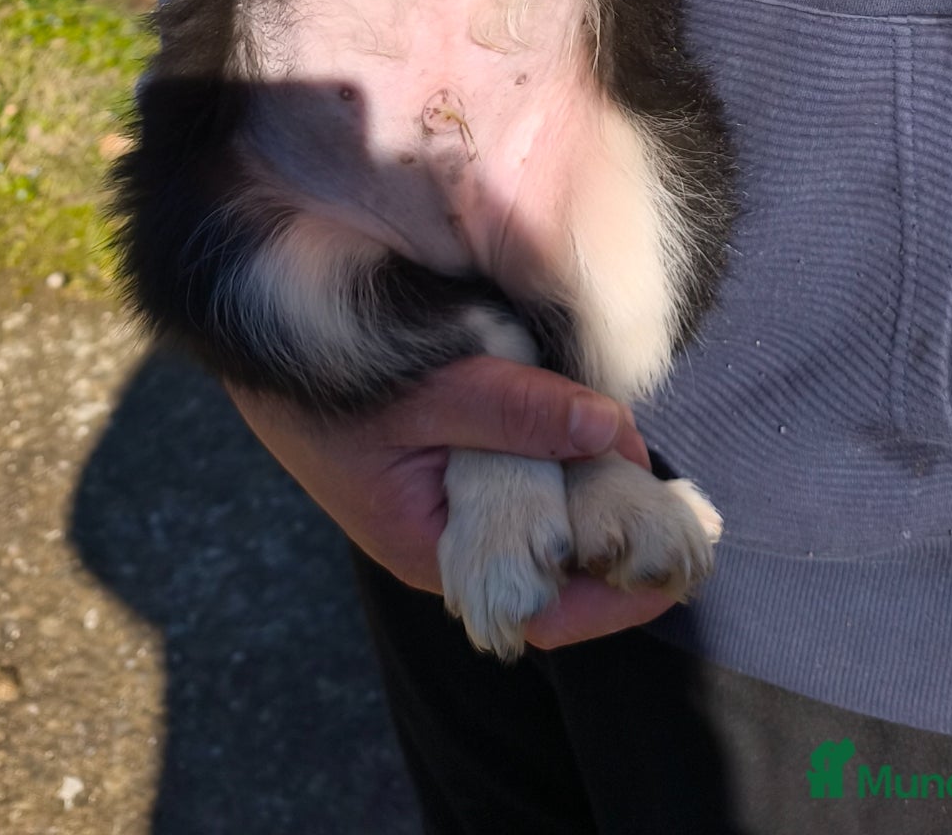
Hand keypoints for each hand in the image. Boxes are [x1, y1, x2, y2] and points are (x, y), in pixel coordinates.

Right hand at [229, 356, 685, 648]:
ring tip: (655, 470)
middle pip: (554, 562)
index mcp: (436, 551)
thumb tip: (614, 431)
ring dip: (595, 490)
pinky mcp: (457, 458)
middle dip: (619, 538)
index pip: (544, 607)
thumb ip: (516, 411)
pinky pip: (525, 471)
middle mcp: (452, 537)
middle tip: (687, 512)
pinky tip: (597, 425)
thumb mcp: (426, 395)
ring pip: (544, 512)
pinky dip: (564, 451)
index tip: (678, 566)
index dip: (617, 596)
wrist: (265, 343)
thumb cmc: (329, 385)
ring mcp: (455, 499)